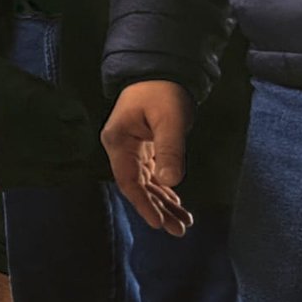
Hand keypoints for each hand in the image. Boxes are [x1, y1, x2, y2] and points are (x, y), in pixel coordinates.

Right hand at [102, 80, 195, 236]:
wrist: (160, 72)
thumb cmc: (163, 92)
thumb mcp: (170, 119)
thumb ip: (170, 149)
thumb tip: (171, 181)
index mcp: (119, 142)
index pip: (129, 180)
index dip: (143, 203)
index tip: (158, 222)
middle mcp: (121, 149)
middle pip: (138, 186)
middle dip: (157, 209)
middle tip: (178, 230)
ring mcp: (131, 149)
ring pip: (146, 183)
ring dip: (163, 203)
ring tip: (182, 223)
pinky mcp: (144, 148)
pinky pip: (152, 175)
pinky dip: (164, 189)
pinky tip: (175, 203)